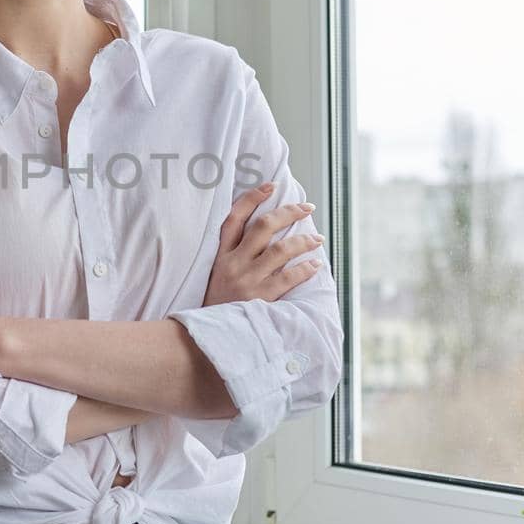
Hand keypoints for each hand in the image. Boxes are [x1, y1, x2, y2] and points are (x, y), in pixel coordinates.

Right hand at [204, 183, 325, 305]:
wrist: (205, 337)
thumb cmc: (217, 304)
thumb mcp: (216, 275)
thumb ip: (234, 255)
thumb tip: (265, 234)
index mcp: (220, 255)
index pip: (234, 218)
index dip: (252, 198)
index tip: (271, 186)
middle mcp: (232, 263)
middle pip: (263, 227)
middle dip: (289, 212)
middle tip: (307, 207)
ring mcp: (246, 280)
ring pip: (280, 250)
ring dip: (303, 241)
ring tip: (317, 239)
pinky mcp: (259, 298)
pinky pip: (288, 278)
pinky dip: (305, 269)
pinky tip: (315, 265)